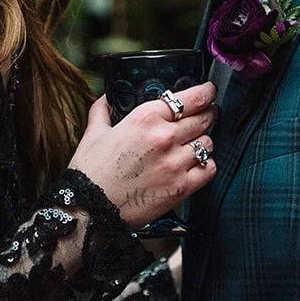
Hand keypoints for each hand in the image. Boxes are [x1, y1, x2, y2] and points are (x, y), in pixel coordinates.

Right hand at [67, 82, 219, 228]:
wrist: (90, 209)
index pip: (189, 98)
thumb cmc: (91, 172)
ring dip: (204, 140)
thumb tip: (107, 99)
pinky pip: (209, 169)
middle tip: (207, 113)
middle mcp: (164, 138)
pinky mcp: (181, 188)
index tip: (209, 91)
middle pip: (203, 118)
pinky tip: (197, 163)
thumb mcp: (93, 133)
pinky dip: (206, 164)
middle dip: (208, 113)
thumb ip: (103, 110)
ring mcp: (175, 164)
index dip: (205, 92)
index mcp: (144, 118)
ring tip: (196, 141)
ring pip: (208, 143)